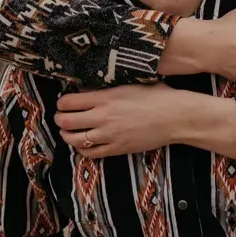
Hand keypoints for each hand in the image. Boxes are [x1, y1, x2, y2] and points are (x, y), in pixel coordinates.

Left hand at [56, 84, 186, 157]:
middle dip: (59, 119)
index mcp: (106, 97)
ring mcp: (109, 135)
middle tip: (61, 117)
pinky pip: (90, 153)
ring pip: (74, 139)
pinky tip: (84, 142)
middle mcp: (103, 117)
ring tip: (69, 131)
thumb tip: (90, 88)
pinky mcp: (117, 149)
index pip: (69, 102)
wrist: (175, 116)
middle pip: (66, 122)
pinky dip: (81, 148)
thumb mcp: (131, 83)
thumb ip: (108, 87)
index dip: (61, 103)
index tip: (63, 103)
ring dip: (67, 135)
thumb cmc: (157, 95)